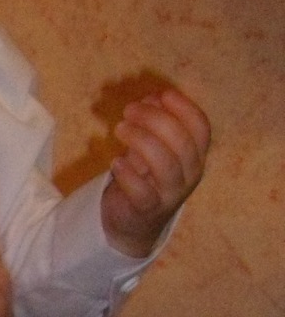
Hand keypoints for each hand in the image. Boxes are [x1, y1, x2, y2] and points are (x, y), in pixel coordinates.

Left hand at [101, 86, 209, 258]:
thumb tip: (152, 97)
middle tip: (130, 110)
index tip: (162, 94)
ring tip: (120, 129)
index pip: (201, 128)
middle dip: (155, 119)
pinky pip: (143, 192)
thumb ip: (154, 124)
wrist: (133, 222)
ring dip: (141, 140)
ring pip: (165, 164)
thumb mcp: (151, 147)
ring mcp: (172, 194)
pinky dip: (128, 174)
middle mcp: (190, 174)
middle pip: (182, 142)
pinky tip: (115, 162)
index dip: (184, 108)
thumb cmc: (145, 176)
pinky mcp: (149, 210)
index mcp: (196, 155)